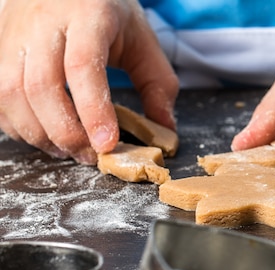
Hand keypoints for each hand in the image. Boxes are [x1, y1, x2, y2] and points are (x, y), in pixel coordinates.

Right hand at [0, 0, 177, 163]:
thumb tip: (165, 130)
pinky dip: (18, 125)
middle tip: (91, 155)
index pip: (83, 66)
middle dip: (66, 131)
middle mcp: (43, 23)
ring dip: (40, 133)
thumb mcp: (142, 39)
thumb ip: (158, 84)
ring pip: (12, 93)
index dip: (94, 110)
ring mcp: (14, 35)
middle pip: (41, 86)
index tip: (107, 143)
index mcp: (87, 15)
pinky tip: (45, 135)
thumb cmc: (105, 12)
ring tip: (70, 150)